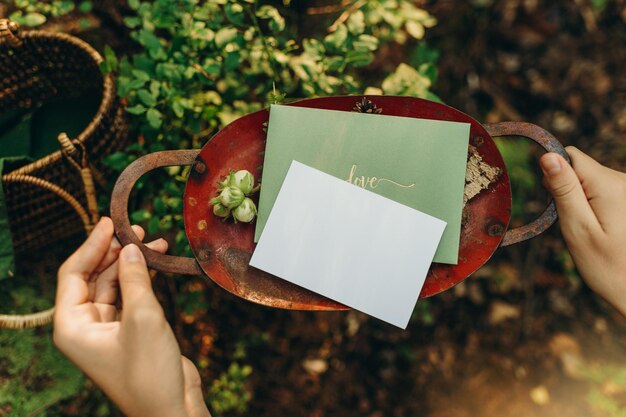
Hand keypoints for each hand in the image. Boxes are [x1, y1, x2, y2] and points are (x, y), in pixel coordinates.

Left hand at [53, 217, 210, 416]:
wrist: (171, 409)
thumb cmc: (150, 372)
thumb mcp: (143, 318)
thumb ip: (134, 279)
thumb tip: (130, 247)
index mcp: (72, 326)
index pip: (73, 274)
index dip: (91, 246)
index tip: (109, 223)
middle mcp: (84, 326)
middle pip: (93, 276)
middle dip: (114, 252)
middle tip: (136, 230)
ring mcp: (107, 329)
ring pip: (113, 285)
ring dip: (131, 264)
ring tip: (154, 243)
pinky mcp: (128, 331)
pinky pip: (129, 296)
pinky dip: (141, 279)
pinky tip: (156, 265)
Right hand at [540, 147, 625, 314]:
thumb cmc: (609, 267)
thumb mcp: (578, 229)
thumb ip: (564, 190)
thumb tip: (549, 156)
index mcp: (610, 184)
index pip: (571, 157)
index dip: (555, 176)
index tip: (556, 204)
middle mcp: (625, 181)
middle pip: (581, 169)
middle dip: (569, 192)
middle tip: (575, 225)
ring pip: (592, 182)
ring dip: (583, 203)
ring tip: (592, 233)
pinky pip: (605, 194)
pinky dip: (596, 209)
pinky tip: (604, 233)